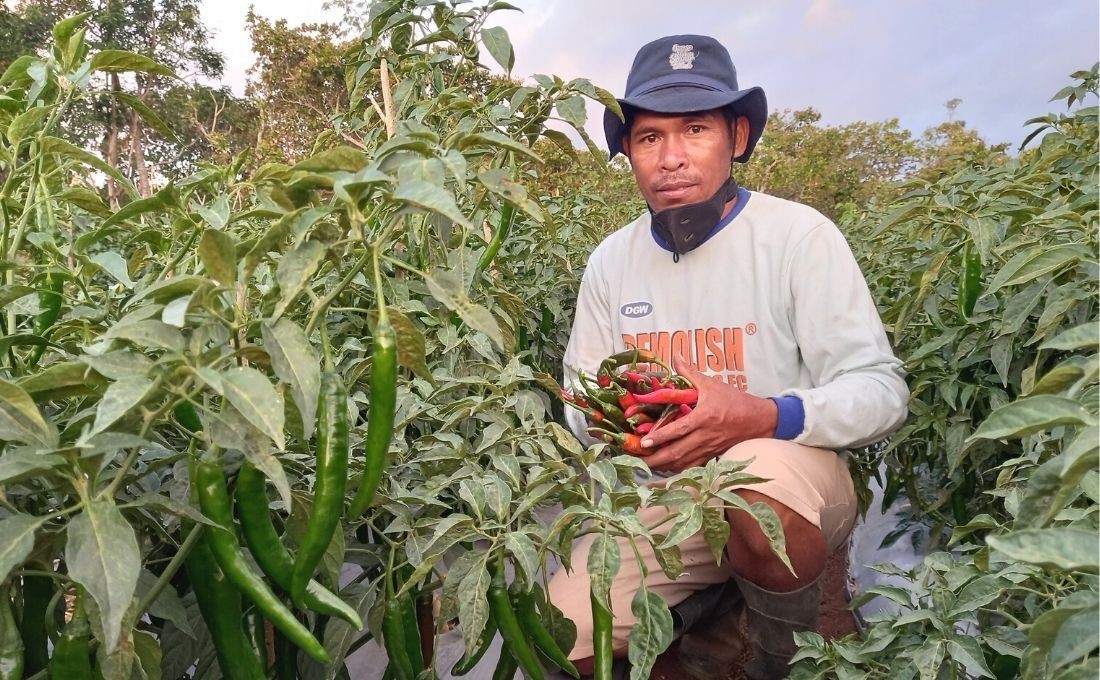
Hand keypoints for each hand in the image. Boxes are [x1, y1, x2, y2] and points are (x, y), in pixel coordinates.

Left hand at [636, 355, 777, 472]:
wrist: (760, 420)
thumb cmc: (735, 400)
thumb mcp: (711, 384)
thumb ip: (689, 373)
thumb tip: (674, 356)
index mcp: (705, 417)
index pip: (679, 430)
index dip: (660, 437)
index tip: (644, 442)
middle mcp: (706, 435)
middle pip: (678, 452)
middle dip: (658, 459)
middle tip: (640, 459)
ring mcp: (710, 448)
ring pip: (684, 462)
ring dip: (666, 465)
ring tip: (649, 464)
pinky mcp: (713, 455)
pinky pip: (693, 466)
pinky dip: (678, 468)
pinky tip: (667, 466)